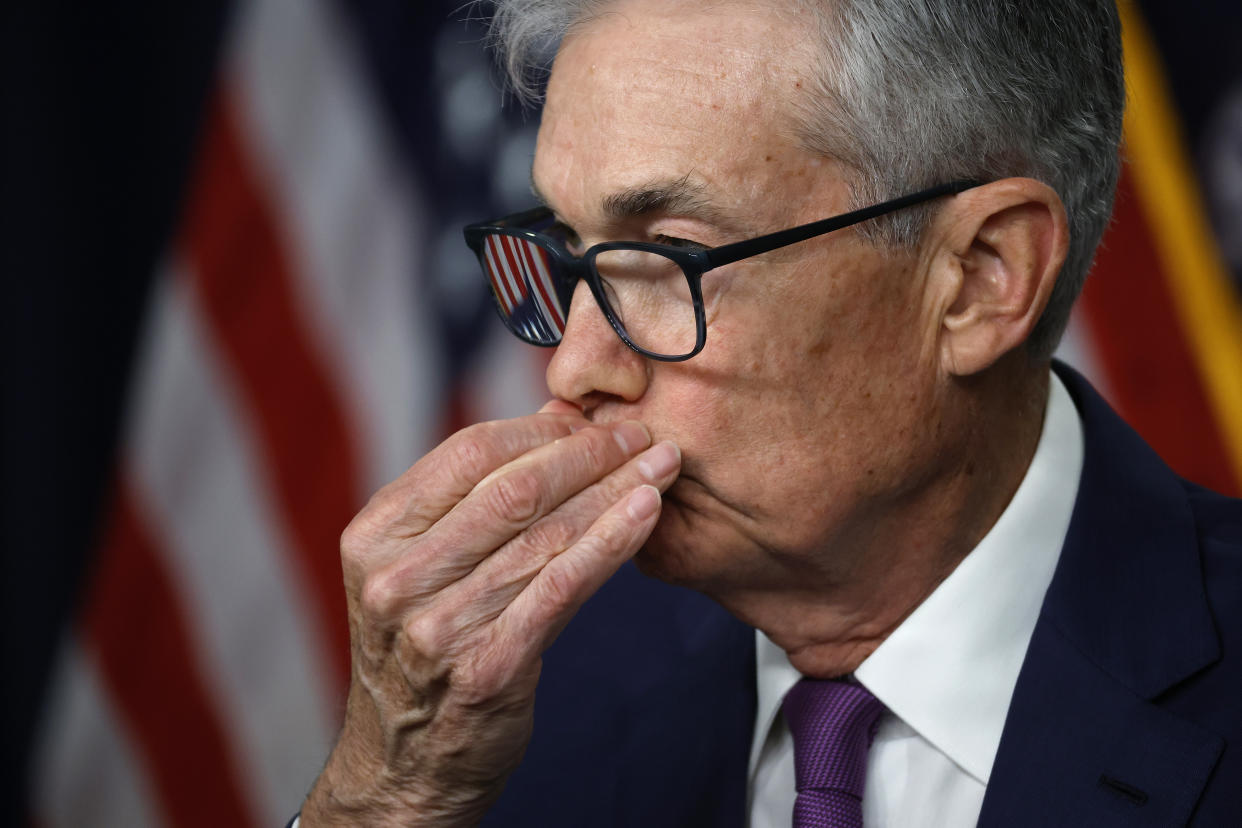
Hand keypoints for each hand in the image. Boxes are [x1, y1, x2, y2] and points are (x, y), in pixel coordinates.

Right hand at [301, 405, 681, 825]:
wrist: (404, 762)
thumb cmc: (424, 651)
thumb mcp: (425, 565)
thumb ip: (480, 494)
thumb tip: (555, 419)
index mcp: (375, 536)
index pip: (468, 452)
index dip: (541, 430)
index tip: (594, 420)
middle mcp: (398, 578)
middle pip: (512, 489)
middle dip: (589, 454)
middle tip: (641, 436)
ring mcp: (438, 626)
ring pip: (545, 535)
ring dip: (614, 492)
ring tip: (661, 467)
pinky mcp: (488, 666)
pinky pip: (562, 587)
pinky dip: (611, 542)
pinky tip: (646, 515)